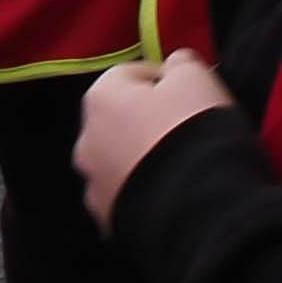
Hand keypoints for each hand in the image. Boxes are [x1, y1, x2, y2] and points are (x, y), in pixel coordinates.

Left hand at [73, 49, 236, 225]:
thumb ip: (180, 63)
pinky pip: (127, 193)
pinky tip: (172, 189)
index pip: (131, 73)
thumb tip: (174, 67)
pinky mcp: (107, 219)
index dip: (164, 78)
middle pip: (120, 119)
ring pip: (120, 160)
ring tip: (181, 163)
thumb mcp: (196, 77)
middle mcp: (85, 140)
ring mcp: (93, 185)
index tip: (190, 91)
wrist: (193, 204)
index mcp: (100, 98)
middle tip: (186, 127)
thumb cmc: (191, 128)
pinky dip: (144, 188)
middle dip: (148, 119)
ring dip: (142, 156)